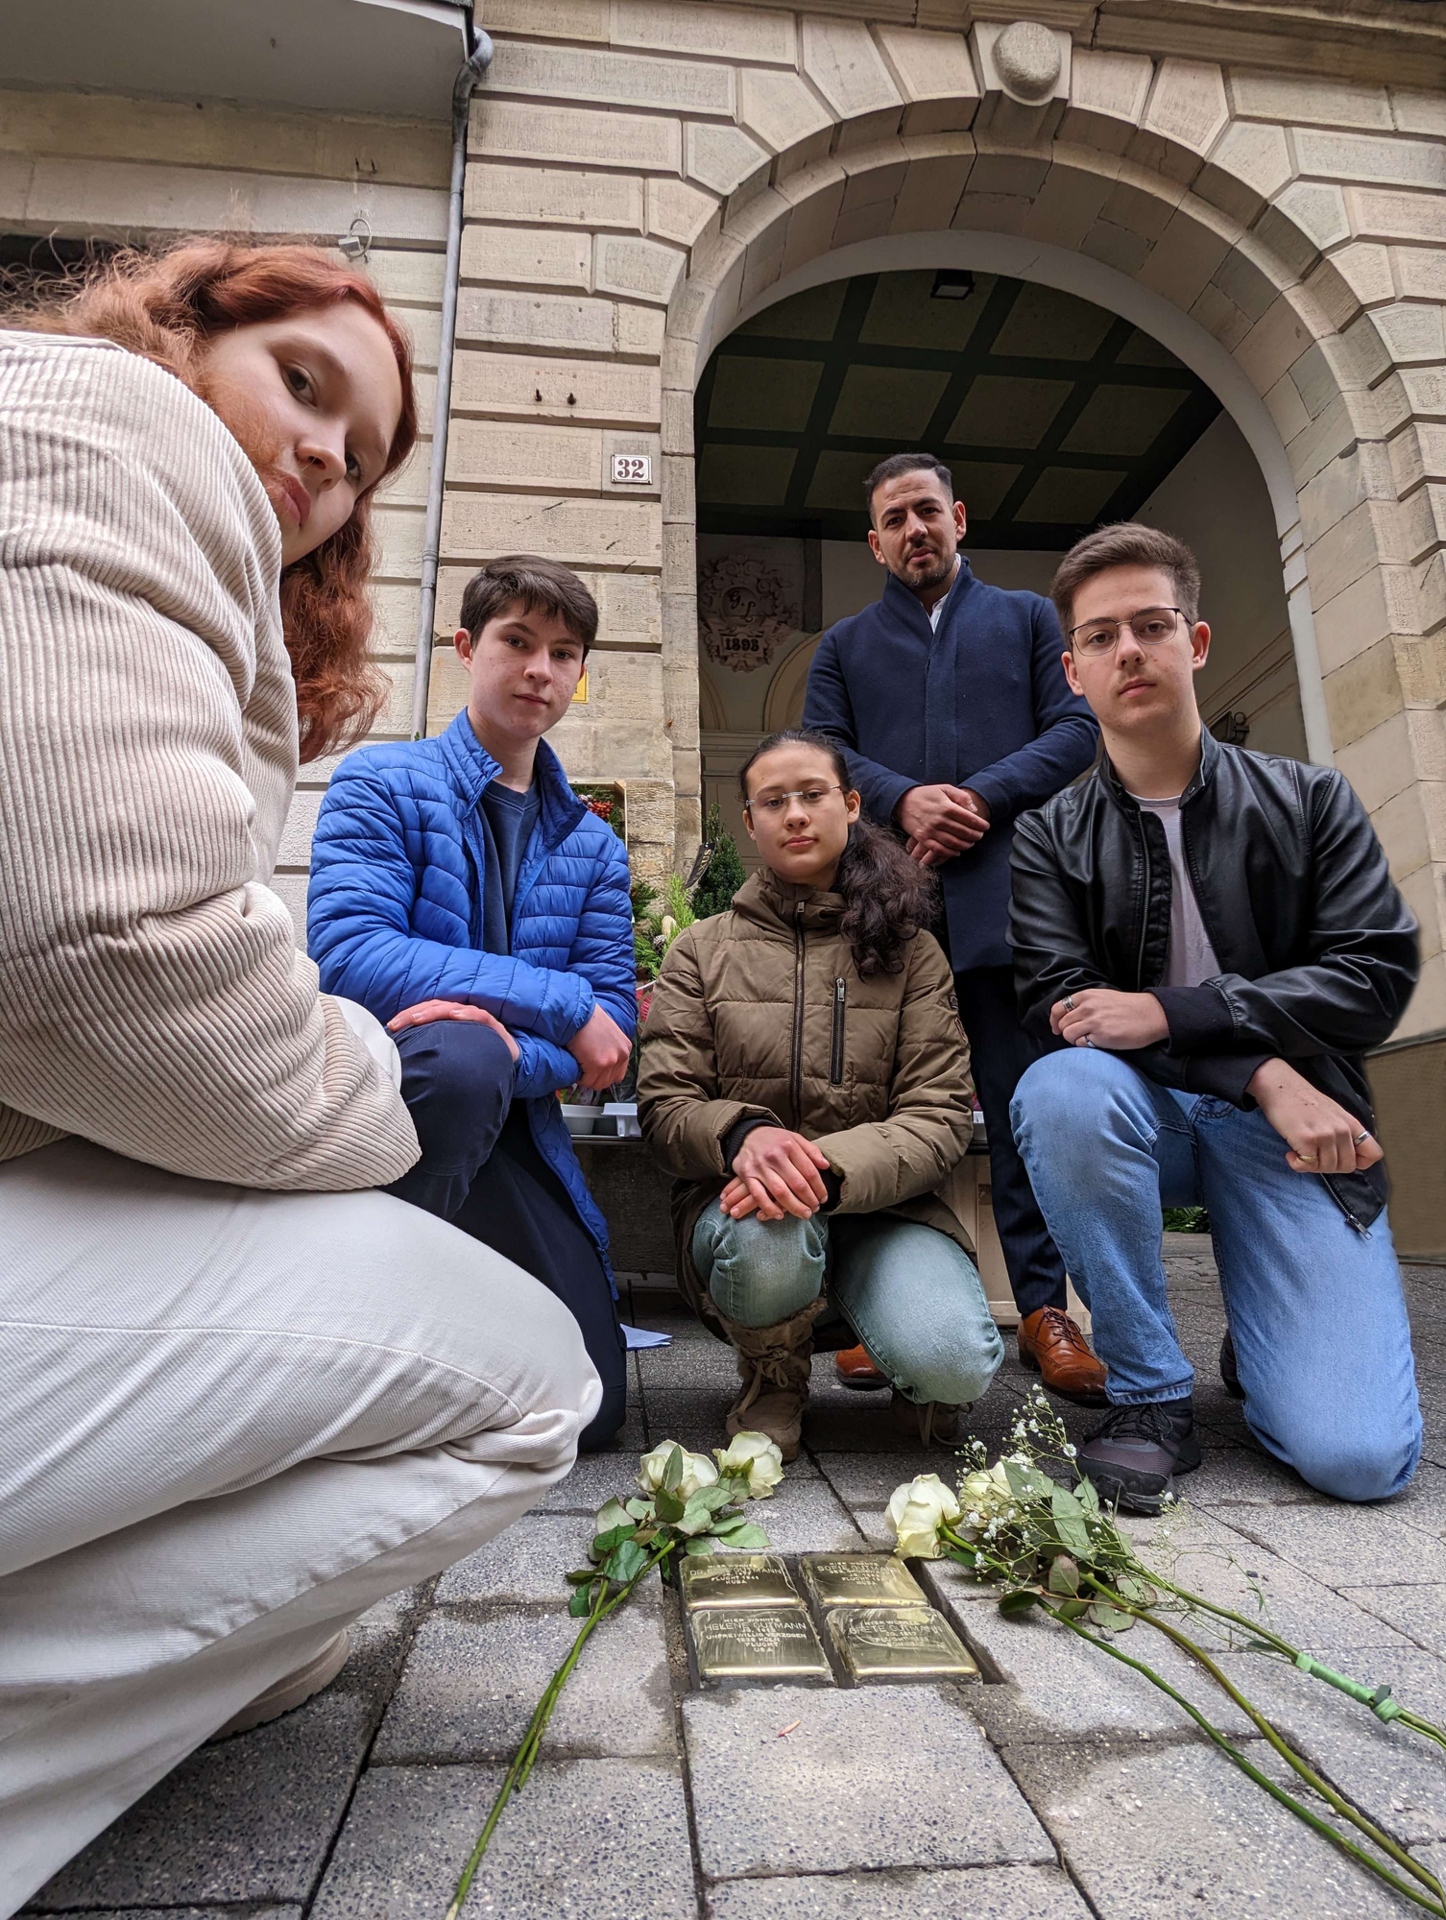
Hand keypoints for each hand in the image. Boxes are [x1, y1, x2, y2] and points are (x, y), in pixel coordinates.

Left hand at [386, 998, 518, 1061]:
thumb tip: (402, 1064)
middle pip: (434, 1008)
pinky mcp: (493, 1026)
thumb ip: (430, 1057)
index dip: (407, 1016)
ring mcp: (477, 1019)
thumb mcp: (446, 1060)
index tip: (390, 1026)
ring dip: (434, 1012)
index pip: (424, 1013)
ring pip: (452, 1009)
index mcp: (448, 1023)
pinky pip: (479, 1016)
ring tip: (418, 1018)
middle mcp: (461, 1017)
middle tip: (397, 1023)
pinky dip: (466, 1014)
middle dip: (413, 1014)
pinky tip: (456, 1015)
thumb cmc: (473, 1064)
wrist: (504, 1068)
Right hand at [567, 1002, 632, 1091]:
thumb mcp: (607, 1034)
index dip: (602, 1074)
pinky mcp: (597, 1064)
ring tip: (578, 1065)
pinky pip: (586, 1081)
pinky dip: (578, 1077)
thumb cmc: (587, 1019)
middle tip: (582, 1068)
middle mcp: (621, 1055)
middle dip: (593, 1078)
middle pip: (607, 1081)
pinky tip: (574, 1064)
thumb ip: (608, 1050)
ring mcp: (610, 1061)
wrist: (577, 1011)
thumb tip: (599, 1067)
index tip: (592, 1070)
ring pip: (597, 1084)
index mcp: (625, 1048)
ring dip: (585, 1078)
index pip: (617, 1074)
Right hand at [724, 1127, 830, 1220]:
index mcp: (789, 1146)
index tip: (823, 1198)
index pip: (810, 1172)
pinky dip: (770, 1208)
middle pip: (797, 1184)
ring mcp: (760, 1166)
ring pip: (780, 1192)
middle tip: (815, 1209)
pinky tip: (779, 1215)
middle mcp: (775, 1156)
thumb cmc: (774, 1139)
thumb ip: (811, 1151)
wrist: (745, 1134)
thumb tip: (826, 1166)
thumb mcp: (794, 1138)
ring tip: (804, 1214)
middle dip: (809, 1200)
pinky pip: (759, 1196)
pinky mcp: (747, 1175)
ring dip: (794, 1207)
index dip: (819, 1188)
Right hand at [896, 784, 989, 865]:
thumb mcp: (944, 788)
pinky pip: (939, 849)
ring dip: (965, 845)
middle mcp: (939, 820)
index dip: (980, 824)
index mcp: (946, 807)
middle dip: (975, 836)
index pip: (969, 819)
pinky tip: (957, 852)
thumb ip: (961, 797)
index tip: (986, 827)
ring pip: (953, 843)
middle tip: (980, 836)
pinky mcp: (922, 838)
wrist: (902, 801)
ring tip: (971, 844)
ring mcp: (930, 830)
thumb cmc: (926, 794)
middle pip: (963, 832)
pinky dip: (950, 853)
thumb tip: (974, 810)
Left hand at [1050, 988, 1168, 1050]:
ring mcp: (1094, 1021)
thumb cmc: (1128, 1007)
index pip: (1057, 1009)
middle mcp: (1088, 1007)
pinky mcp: (1102, 1036)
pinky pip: (1081, 1044)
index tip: (1057, 1028)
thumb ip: (1085, 1004)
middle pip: (1062, 1024)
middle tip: (1079, 1034)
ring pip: (1068, 1035)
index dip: (1055, 1021)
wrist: (1151, 1014)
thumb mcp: (1103, 997)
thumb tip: (1067, 1017)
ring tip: (1089, 1038)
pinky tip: (1098, 1041)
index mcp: (1086, 996)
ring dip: (1075, 1039)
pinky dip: (1085, 1045)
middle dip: (1067, 1032)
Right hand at [1247, 1059, 1383, 1174]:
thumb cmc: (1303, 1101)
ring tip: (1301, 1151)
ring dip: (1311, 1165)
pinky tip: (1290, 1153)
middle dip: (1329, 1166)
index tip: (1340, 1158)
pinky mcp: (1307, 1139)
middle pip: (1347, 1166)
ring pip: (1327, 1168)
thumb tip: (1349, 1157)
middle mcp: (1342, 1130)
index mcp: (1352, 1124)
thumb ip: (1344, 1133)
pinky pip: (1306, 1166)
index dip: (1360, 1162)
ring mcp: (1326, 1135)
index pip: (1373, 1153)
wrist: (1280, 1086)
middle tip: (1314, 1156)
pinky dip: (1296, 1164)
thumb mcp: (1334, 1114)